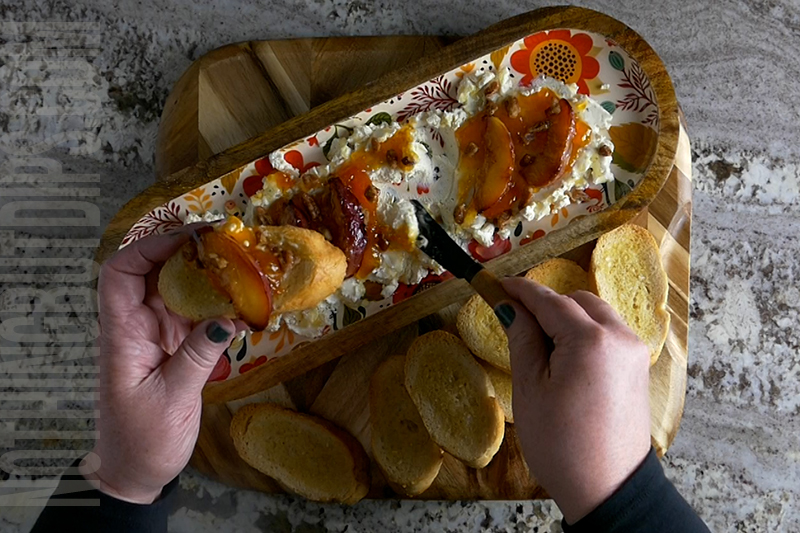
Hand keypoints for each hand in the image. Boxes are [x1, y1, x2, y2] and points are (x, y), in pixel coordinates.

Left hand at [81, 228, 240, 503]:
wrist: (135, 472)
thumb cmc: (142, 440)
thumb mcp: (173, 399)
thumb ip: (198, 356)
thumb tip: (228, 318)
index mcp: (122, 335)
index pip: (120, 273)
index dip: (149, 248)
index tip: (189, 239)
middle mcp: (136, 327)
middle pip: (151, 272)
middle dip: (184, 251)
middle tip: (225, 242)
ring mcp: (155, 335)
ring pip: (174, 289)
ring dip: (204, 274)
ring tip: (239, 263)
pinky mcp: (173, 347)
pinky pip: (192, 313)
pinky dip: (214, 303)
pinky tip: (240, 300)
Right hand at [495, 277, 650, 523]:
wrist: (607, 489)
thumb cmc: (561, 443)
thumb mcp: (530, 388)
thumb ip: (522, 339)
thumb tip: (509, 307)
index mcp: (591, 340)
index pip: (550, 301)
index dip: (521, 291)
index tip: (497, 285)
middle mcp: (620, 337)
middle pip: (577, 301)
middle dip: (546, 306)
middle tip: (516, 321)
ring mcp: (634, 352)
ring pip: (596, 315)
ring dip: (567, 319)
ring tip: (540, 345)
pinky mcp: (637, 368)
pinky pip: (608, 334)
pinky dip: (585, 334)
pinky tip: (565, 357)